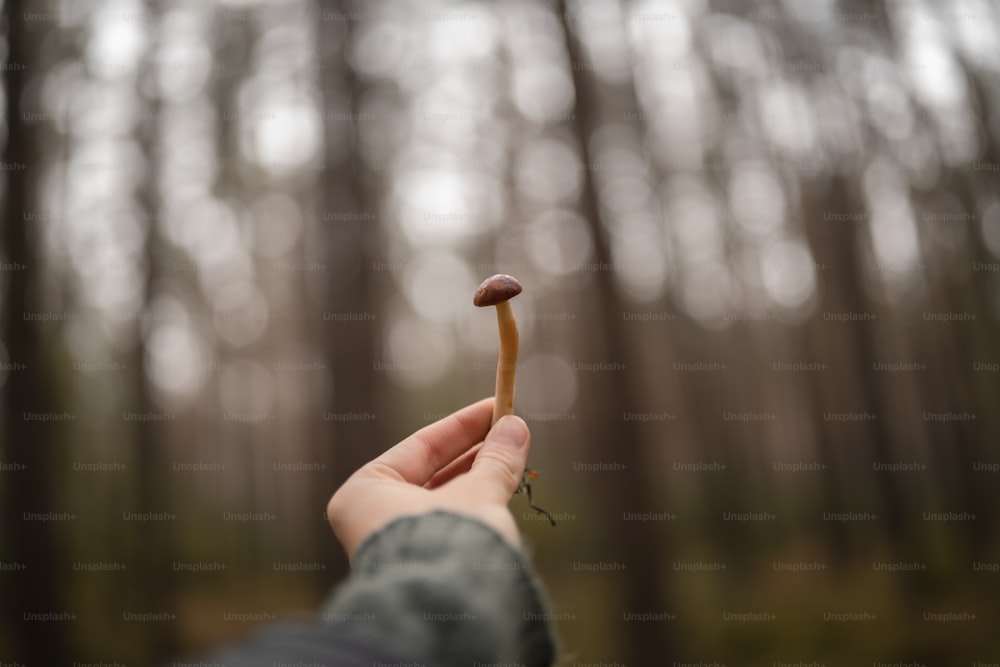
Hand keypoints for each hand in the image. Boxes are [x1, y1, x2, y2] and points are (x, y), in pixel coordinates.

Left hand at [327, 398, 530, 562]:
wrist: (443, 613)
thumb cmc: (446, 545)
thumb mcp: (477, 493)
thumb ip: (496, 460)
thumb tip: (516, 428)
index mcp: (365, 491)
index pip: (421, 445)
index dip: (464, 425)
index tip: (497, 407)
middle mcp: (371, 517)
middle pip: (433, 472)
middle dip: (476, 453)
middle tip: (511, 431)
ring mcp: (393, 545)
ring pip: (443, 500)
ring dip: (480, 479)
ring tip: (515, 458)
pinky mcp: (416, 568)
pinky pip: (447, 525)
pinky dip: (474, 507)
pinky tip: (503, 492)